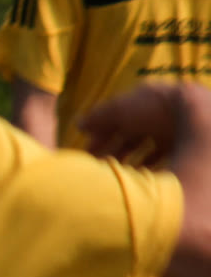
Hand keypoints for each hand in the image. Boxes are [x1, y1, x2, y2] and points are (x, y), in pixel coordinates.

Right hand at [81, 83, 197, 164]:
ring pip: (144, 146)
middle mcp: (156, 114)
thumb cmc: (155, 110)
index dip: (99, 134)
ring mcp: (172, 130)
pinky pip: (161, 157)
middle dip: (112, 149)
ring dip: (129, 159)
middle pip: (129, 134)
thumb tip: (78, 124)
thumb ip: (98, 117)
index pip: (116, 118)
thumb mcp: (120, 110)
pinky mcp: (184, 146)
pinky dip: (148, 166)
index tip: (86, 152)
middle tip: (98, 167)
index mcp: (142, 100)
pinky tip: (138, 176)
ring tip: (116, 174)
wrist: (197, 120)